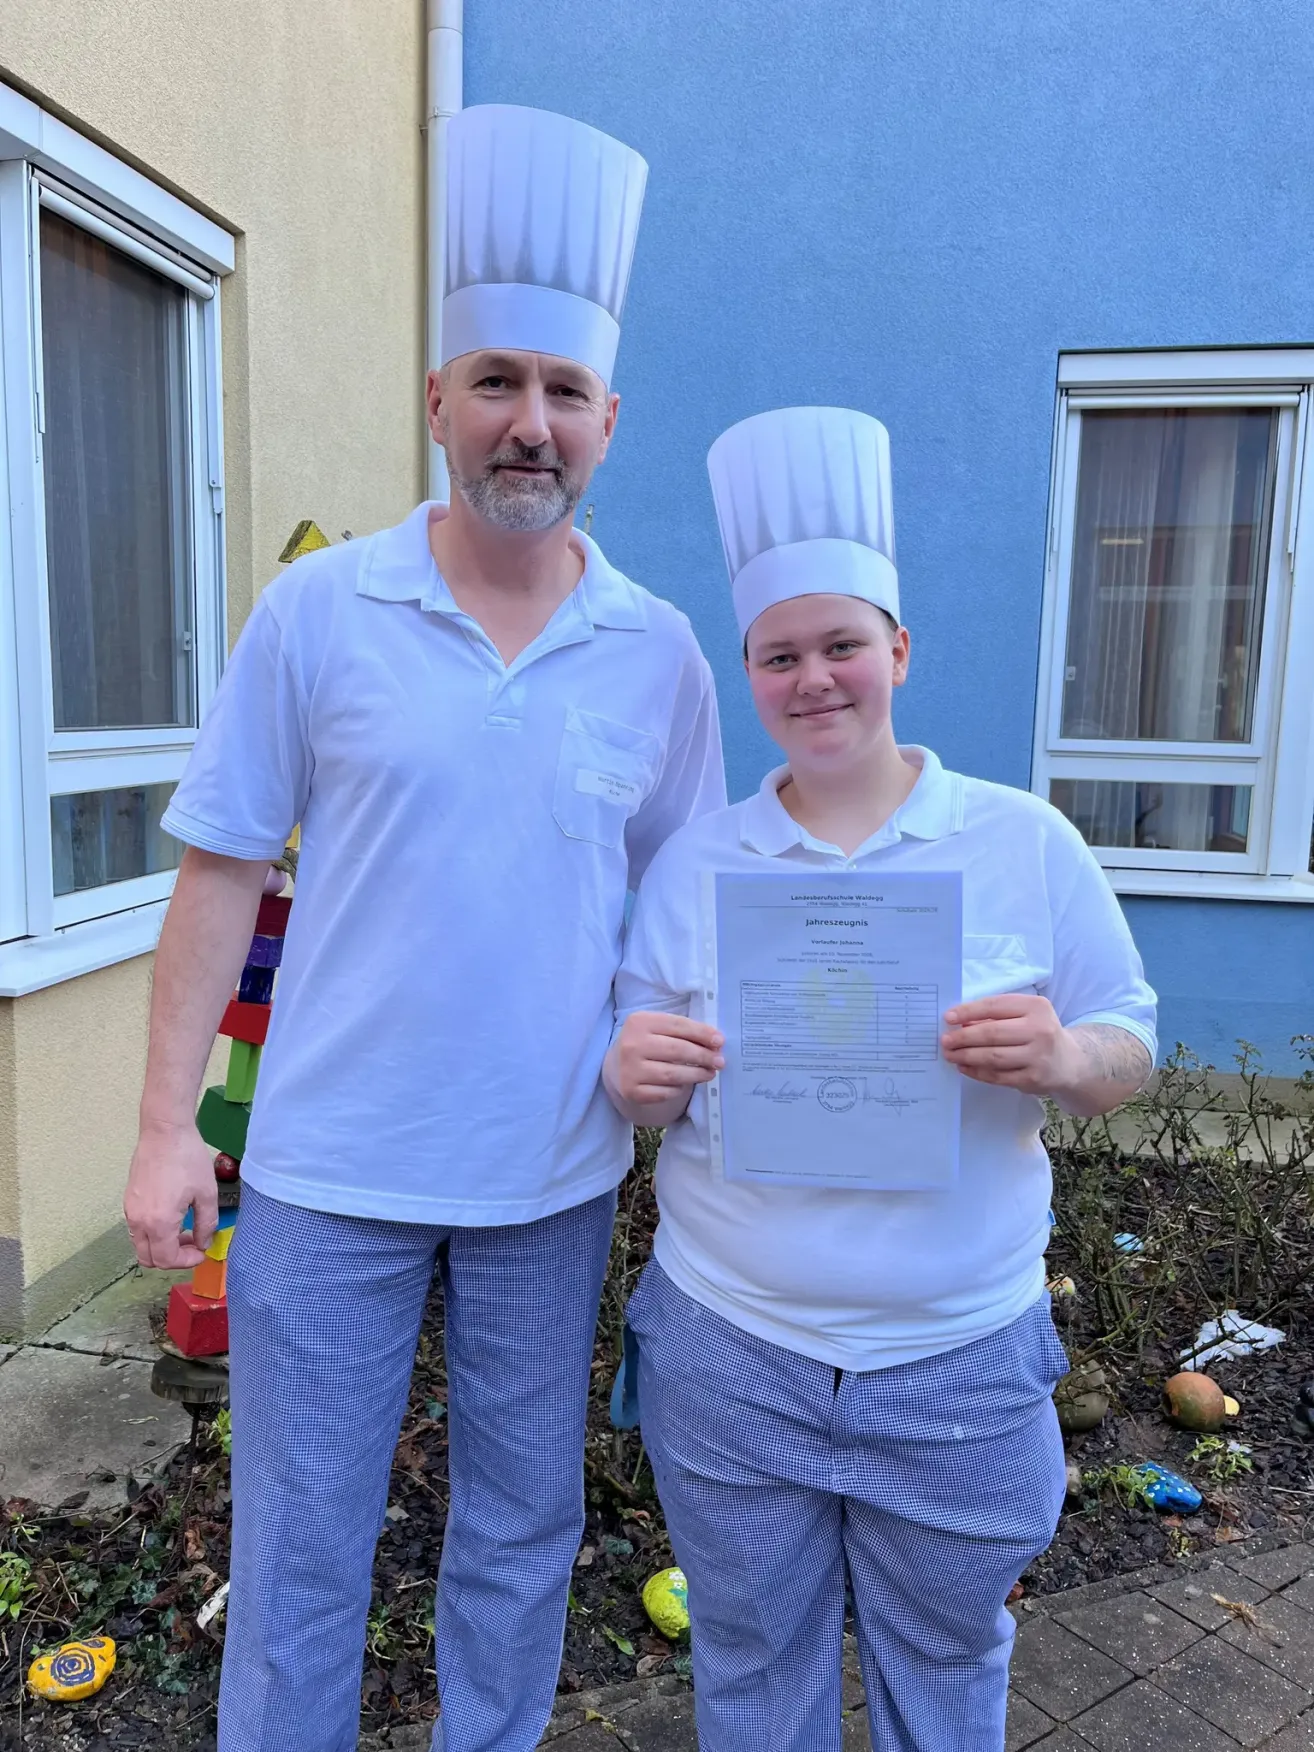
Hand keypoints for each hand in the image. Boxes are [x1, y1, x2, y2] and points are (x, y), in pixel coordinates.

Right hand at [124, 1119, 218, 1268]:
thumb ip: (206, 1224)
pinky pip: (137, 1229)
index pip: (166, 1260)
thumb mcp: (207, 1193)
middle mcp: (139, 1221)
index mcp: (159, 1222)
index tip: (202, 1251)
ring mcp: (130, 1211)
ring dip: (161, 1246)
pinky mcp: (128, 1201)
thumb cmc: (188, 1159)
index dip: (186, 1261)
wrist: (165, 1132)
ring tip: (184, 1230)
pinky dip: (153, 1234)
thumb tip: (203, 1243)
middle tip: (193, 1243)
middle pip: (149, 1259)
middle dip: (172, 1258)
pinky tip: (172, 1217)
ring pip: (140, 1245)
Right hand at [610, 1012, 724, 1106]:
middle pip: (677, 1050)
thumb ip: (683, 1031)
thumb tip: (715, 1042)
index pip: (677, 1025)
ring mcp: (630, 1070)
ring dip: (697, 1074)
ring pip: (673, 1074)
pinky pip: (665, 1092)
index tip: (720, 1041)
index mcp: (639, 1022)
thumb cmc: (646, 1043)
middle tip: (719, 1061)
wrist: (617, 1067)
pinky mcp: (632, 1091)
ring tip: (709, 1073)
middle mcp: (631, 1045)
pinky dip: (680, 1089)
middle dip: (703, 1056)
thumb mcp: (658, 1029)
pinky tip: (686, 1084)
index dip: (702, 1033)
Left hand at [941, 994, 1077, 1095]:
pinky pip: (998, 1076)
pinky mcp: (1033, 1079)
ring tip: (950, 1055)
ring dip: (967, 1056)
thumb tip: (960, 1022)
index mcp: (1036, 1007)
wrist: (1069, 1062)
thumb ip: (997, 1015)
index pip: (995, 1006)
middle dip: (963, 1037)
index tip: (948, 1018)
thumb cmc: (1038, 1032)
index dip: (968, 1011)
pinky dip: (977, 1072)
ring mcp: (1038, 1057)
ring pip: (993, 1057)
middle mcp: (1040, 1030)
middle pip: (992, 1033)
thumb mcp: (1025, 1015)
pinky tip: (965, 1068)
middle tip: (945, 1041)